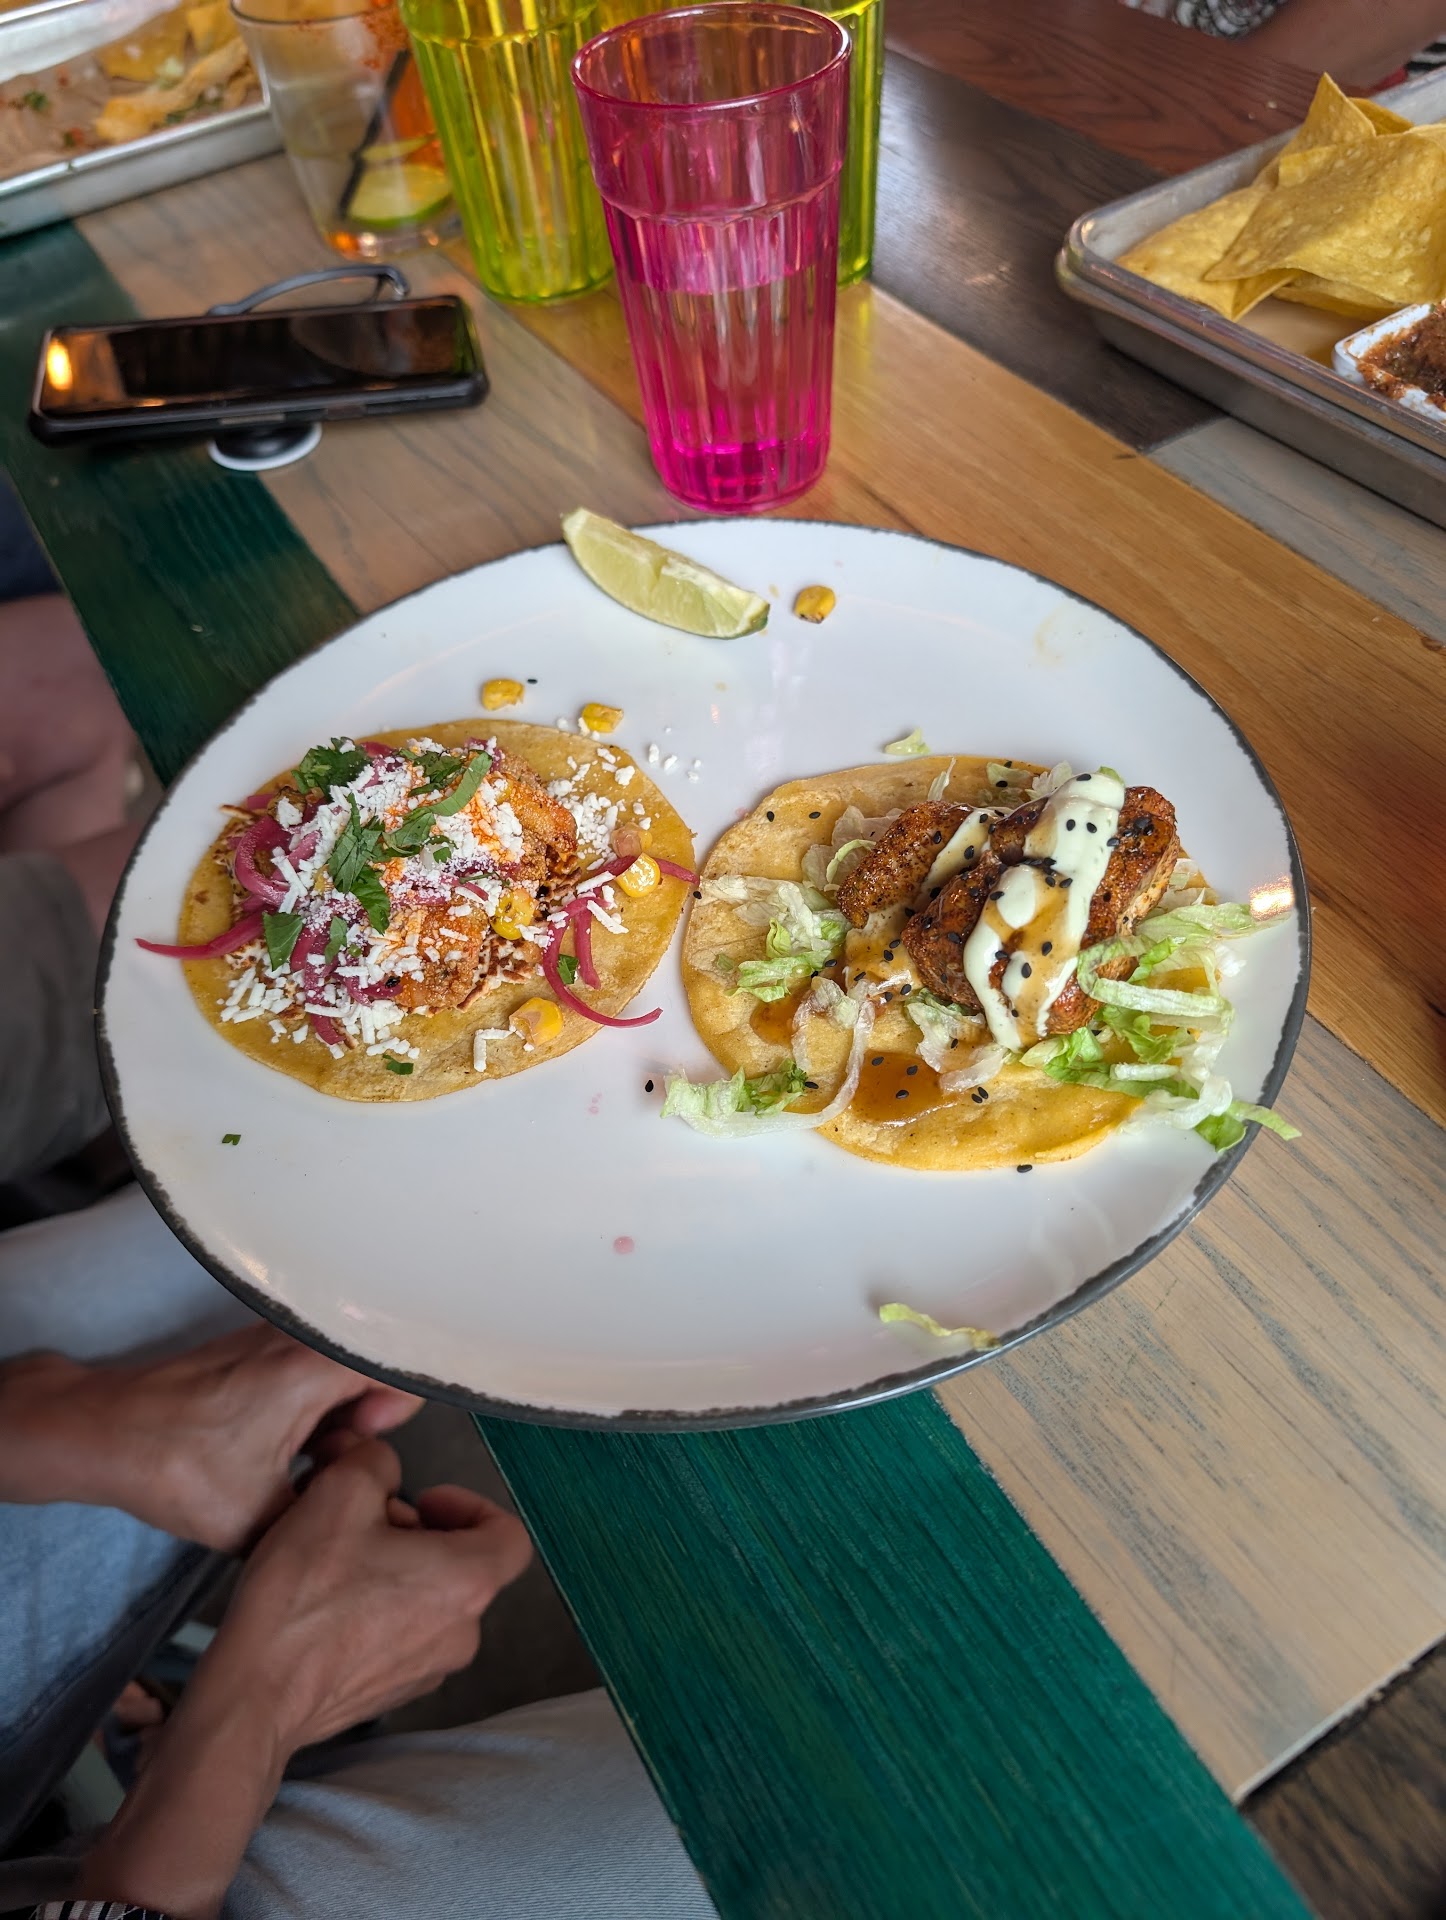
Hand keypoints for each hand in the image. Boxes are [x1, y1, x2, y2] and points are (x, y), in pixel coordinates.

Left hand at [0, 1325, 421, 1550]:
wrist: (104, 1434)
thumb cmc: (175, 1469)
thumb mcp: (264, 1519)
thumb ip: (329, 1512)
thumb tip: (361, 1516)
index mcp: (314, 1366)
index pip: (402, 1367)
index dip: (393, 1412)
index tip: (361, 1446)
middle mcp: (301, 1336)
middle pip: (372, 1365)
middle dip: (362, 1417)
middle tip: (325, 1460)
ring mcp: (276, 1334)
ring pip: (340, 1366)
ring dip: (334, 1411)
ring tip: (298, 1455)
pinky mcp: (255, 1343)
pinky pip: (309, 1364)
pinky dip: (307, 1401)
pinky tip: (275, 1440)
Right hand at [203, 1437, 534, 1751]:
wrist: (255, 1693)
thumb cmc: (303, 1596)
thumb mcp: (339, 1491)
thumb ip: (376, 1460)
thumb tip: (379, 1465)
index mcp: (468, 1580)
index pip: (509, 1534)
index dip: (470, 1504)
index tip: (425, 1499)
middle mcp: (461, 1631)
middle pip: (460, 1562)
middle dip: (414, 1531)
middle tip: (362, 1520)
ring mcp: (428, 1668)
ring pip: (428, 1598)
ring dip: (392, 1569)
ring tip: (337, 1558)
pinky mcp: (392, 1691)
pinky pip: (400, 1634)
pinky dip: (374, 1610)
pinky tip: (325, 1602)